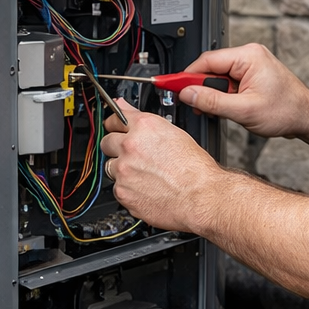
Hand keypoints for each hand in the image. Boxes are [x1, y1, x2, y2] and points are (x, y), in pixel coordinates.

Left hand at [101, 99, 225, 232]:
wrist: (201, 197)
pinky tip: (145, 188)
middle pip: (106, 142)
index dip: (114, 123)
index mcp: (144, 127)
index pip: (115, 118)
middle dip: (115, 147)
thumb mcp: (176, 134)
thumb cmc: (195, 169)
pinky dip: (127, 189)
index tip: (114, 126)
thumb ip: (147, 122)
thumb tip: (128, 110)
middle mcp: (130, 146)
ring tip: (143, 175)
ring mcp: (124, 170)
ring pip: (110, 167)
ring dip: (121, 169)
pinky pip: (117, 188)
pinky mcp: (123, 192)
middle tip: (130, 154)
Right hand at [176, 43, 308, 137]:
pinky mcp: (252, 76)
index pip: (206, 61)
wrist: (307, 118)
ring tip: (222, 110)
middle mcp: (249, 56)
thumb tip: (189, 94)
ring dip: (214, 94)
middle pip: (211, 68)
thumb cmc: (287, 110)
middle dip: (201, 88)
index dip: (187, 76)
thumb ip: (213, 101)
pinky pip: (228, 82)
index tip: (172, 86)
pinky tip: (228, 108)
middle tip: (195, 105)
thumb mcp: (244, 110)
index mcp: (248, 56)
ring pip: (219, 77)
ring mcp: (251, 65)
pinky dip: (223, 95)